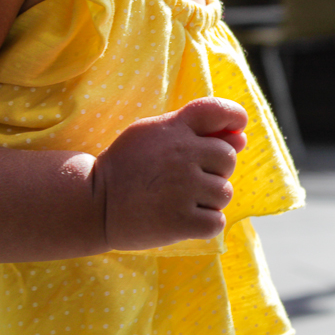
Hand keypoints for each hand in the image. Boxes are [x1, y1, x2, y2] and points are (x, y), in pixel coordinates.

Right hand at [93, 97, 247, 251]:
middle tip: (186, 178)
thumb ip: (197, 131)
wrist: (93, 203)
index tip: (234, 130)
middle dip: (215, 169)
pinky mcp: (181, 221)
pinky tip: (182, 218)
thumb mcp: (153, 134)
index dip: (234, 116)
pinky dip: (204, 224)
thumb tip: (241, 138)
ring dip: (208, 200)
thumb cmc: (127, 166)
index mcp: (175, 128)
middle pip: (228, 158)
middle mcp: (183, 155)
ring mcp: (183, 189)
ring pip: (224, 193)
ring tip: (179, 200)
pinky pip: (216, 222)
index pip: (218, 109)